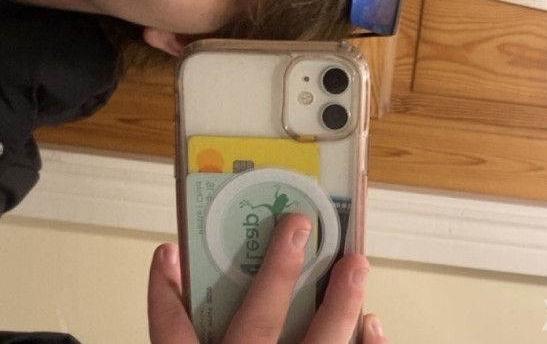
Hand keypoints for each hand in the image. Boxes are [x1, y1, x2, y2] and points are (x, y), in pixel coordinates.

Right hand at [148, 212, 386, 342]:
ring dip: (339, 303)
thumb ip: (191, 331)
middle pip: (256, 328)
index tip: (166, 252)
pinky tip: (372, 323)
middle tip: (297, 224)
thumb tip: (186, 284)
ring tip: (355, 263)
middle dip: (279, 271)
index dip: (164, 290)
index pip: (171, 335)